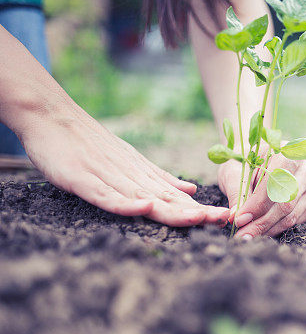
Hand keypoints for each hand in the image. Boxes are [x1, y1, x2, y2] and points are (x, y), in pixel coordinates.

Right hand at [21, 109, 229, 226]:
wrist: (50, 114)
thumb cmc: (87, 142)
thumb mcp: (128, 160)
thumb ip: (158, 178)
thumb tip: (191, 190)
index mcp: (142, 175)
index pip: (177, 197)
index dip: (201, 209)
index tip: (228, 217)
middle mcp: (130, 175)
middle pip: (167, 199)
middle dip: (196, 211)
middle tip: (224, 219)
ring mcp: (106, 176)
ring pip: (143, 197)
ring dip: (171, 208)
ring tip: (199, 217)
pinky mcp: (81, 178)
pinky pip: (105, 194)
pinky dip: (125, 203)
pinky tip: (144, 208)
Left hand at [218, 153, 305, 238]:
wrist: (257, 160)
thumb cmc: (244, 162)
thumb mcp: (234, 170)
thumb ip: (236, 192)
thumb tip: (236, 217)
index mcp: (288, 153)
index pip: (275, 184)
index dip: (257, 205)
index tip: (239, 219)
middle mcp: (305, 170)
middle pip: (285, 204)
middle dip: (261, 223)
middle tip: (242, 235)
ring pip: (290, 216)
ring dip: (267, 229)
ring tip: (247, 235)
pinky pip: (295, 221)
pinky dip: (275, 229)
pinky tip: (259, 231)